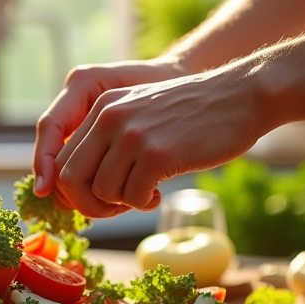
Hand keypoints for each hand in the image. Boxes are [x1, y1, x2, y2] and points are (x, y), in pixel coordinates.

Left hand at [33, 59, 187, 206]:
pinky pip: (133, 196)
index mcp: (102, 108)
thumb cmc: (192, 113)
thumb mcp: (140, 111)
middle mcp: (110, 118)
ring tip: (145, 193)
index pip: (63, 159)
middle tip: (116, 207)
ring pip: (103, 191)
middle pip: (71, 179)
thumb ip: (110, 137)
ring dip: (123, 203)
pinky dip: (144, 203)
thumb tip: (79, 186)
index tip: (95, 199)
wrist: (241, 96)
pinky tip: (159, 193)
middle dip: (89, 204)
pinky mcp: (157, 154)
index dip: (73, 190)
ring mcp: (132, 135)